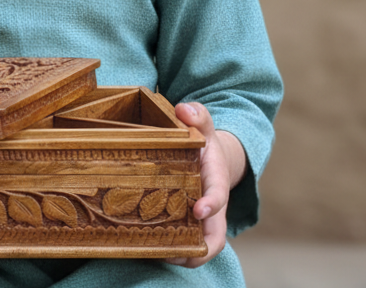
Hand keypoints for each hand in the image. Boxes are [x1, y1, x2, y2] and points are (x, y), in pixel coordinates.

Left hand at [165, 102, 245, 268]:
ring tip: (155, 252)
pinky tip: (147, 245)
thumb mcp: (203, 125)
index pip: (218, 195)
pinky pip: (182, 243)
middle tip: (172, 252)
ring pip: (197, 247)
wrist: (211, 158)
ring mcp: (200, 220)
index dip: (211, 204)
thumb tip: (184, 110)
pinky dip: (169, 249)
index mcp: (216, 180)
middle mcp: (211, 207)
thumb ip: (197, 115)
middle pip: (213, 238)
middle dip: (198, 250)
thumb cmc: (204, 142)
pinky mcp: (187, 225)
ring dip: (180, 254)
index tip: (199, 209)